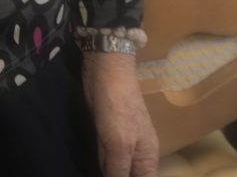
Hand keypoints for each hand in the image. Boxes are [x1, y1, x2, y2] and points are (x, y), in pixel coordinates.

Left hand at [81, 52, 158, 176]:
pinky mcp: (105, 134)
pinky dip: (99, 164)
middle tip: (99, 174)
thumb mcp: (120, 145)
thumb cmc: (118, 108)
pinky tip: (89, 168)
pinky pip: (105, 157)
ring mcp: (121, 143)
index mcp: (147, 159)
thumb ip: (118, 172)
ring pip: (115, 170)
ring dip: (106, 172)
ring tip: (90, 173)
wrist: (106, 71)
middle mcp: (137, 155)